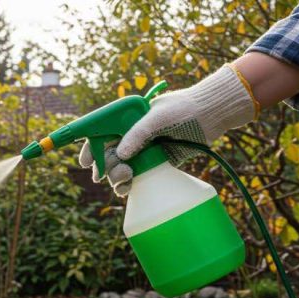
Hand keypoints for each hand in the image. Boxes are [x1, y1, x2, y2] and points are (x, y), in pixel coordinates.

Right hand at [80, 66, 256, 195]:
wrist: (213, 114)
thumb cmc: (185, 108)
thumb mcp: (158, 117)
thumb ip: (138, 133)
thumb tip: (120, 154)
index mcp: (129, 119)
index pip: (102, 133)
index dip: (91, 147)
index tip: (85, 162)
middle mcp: (133, 135)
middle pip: (109, 154)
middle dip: (104, 167)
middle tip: (107, 175)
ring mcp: (144, 150)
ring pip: (121, 168)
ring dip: (117, 177)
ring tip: (125, 179)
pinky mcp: (157, 162)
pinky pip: (137, 176)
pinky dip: (129, 184)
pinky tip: (128, 188)